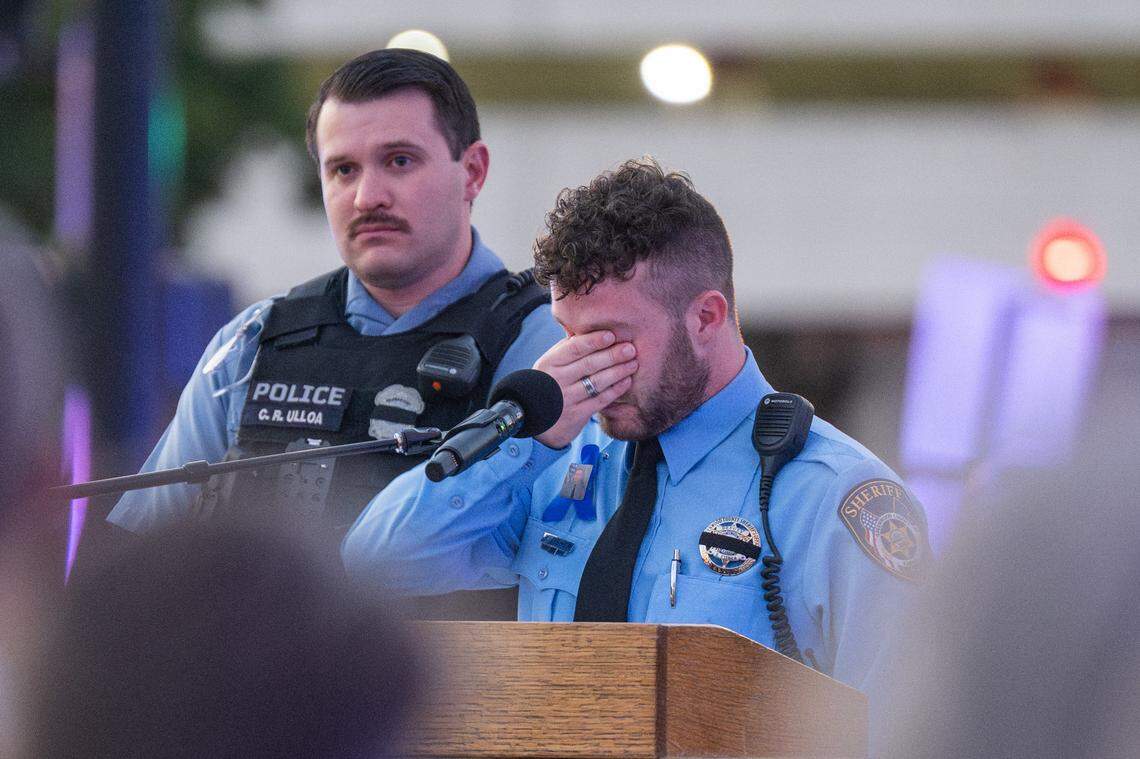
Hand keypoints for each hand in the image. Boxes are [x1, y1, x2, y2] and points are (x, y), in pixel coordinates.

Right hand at [533, 330, 636, 448]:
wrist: (531, 417)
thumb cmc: (548, 382)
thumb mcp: (549, 363)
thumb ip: (567, 348)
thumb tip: (588, 326)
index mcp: (550, 362)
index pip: (574, 348)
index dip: (594, 341)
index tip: (611, 335)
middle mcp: (557, 380)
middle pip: (589, 364)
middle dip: (612, 355)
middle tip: (631, 348)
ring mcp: (567, 398)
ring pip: (597, 382)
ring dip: (618, 371)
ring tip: (633, 363)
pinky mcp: (576, 414)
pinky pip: (600, 400)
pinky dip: (615, 390)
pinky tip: (626, 381)